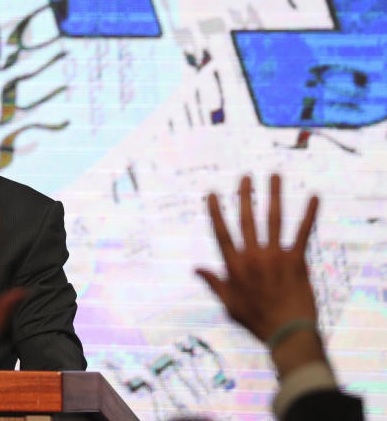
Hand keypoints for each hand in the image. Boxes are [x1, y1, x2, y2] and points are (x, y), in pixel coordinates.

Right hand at [196, 175, 319, 347]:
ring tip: (274, 176)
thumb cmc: (256, 320)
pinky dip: (309, 214)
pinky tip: (314, 197)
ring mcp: (276, 256)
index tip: (213, 193)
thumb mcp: (228, 304)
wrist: (287, 333)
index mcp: (235, 265)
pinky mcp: (297, 260)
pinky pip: (303, 233)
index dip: (216, 211)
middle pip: (248, 219)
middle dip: (245, 195)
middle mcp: (253, 256)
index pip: (222, 232)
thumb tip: (196, 269)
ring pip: (274, 219)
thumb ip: (214, 282)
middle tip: (245, 177)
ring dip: (274, 195)